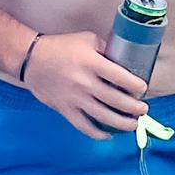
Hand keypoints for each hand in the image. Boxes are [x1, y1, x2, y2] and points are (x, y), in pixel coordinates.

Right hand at [21, 32, 147, 139]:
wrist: (31, 59)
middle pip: (116, 100)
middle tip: (143, 109)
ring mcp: (74, 98)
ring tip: (133, 124)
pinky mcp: (65, 109)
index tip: (142, 89)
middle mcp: (84, 82)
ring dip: (122, 123)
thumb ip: (106, 49)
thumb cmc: (61, 46)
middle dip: (134, 108)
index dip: (136, 85)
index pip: (120, 77)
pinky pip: (83, 126)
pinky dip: (97, 134)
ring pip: (103, 116)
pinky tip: (108, 135)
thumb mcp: (87, 39)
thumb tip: (124, 60)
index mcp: (91, 63)